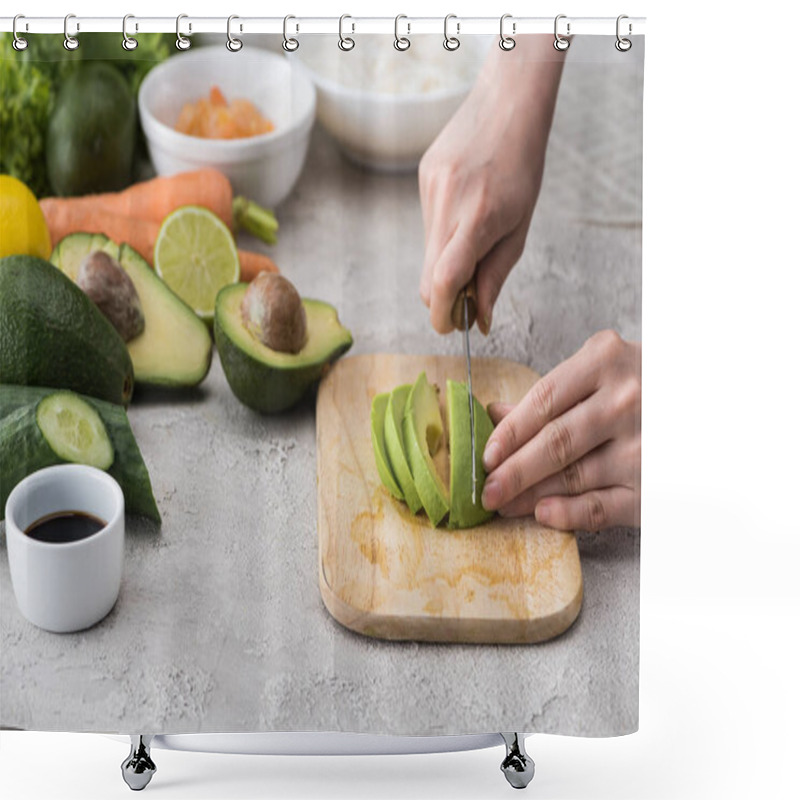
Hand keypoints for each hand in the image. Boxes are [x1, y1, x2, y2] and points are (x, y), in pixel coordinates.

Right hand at [418, 38, 564, 334]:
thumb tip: (478, 319)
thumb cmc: (523, 167)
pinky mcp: (421, 178)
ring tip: (474, 236)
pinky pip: (427, 224)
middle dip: (443, 297)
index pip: (443, 281)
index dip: (442, 313)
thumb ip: (494, 276)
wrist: (506, 104)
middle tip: (466, 298)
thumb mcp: (519, 228)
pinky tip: (464, 208)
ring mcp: (429, 190)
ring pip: (426, 252)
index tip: (450, 327)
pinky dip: (443, 234)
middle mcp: (446, 204)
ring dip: (445, 261)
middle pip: (427, 277)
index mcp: (477, 218)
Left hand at [481, 330, 640, 530]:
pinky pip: (603, 505)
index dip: (510, 431)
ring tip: (505, 503)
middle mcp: (626, 401)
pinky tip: (543, 514)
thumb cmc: (648, 384)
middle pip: (555, 441)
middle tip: (486, 490)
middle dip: (514, 471)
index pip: (544, 400)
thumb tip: (495, 414)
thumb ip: (552, 394)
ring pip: (574, 475)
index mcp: (607, 361)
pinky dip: (569, 513)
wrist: (712, 405)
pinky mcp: (655, 485)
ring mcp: (643, 444)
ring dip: (532, 495)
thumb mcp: (604, 371)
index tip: (486, 454)